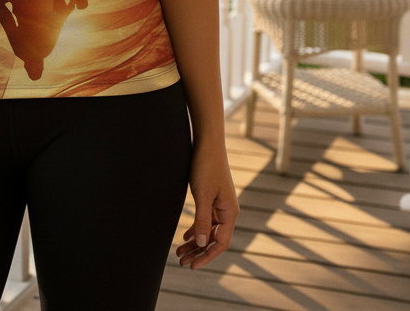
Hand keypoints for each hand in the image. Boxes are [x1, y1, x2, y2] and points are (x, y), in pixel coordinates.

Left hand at [175, 137, 238, 268]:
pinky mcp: (212, 198)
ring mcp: (220, 205)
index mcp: (229, 213)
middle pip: (213, 239)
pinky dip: (196, 230)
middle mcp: (227, 212)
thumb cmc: (206, 166)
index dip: (206, 256)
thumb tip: (201, 244)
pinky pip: (206, 220)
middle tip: (181, 262)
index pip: (220, 243)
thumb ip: (202, 220)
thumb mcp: (203, 195)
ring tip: (179, 252)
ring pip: (208, 231)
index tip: (192, 266)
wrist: (207, 143)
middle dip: (198, 252)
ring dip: (195, 242)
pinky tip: (185, 237)